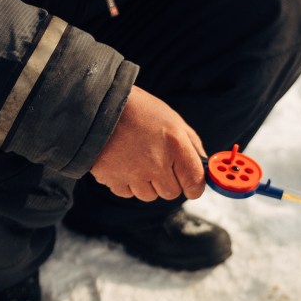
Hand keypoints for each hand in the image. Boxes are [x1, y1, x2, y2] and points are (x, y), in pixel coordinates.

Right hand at [90, 86, 206, 200]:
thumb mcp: (172, 119)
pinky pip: (127, 193)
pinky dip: (127, 182)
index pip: (195, 181)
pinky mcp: (113, 180)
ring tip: (137, 159)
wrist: (97, 105)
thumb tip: (203, 164)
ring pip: (149, 196)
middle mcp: (156, 163)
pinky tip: (123, 162)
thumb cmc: (138, 110)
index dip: (195, 187)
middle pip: (171, 192)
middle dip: (167, 182)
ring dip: (146, 183)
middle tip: (157, 162)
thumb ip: (191, 143)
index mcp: (175, 145)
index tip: (191, 186)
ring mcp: (134, 174)